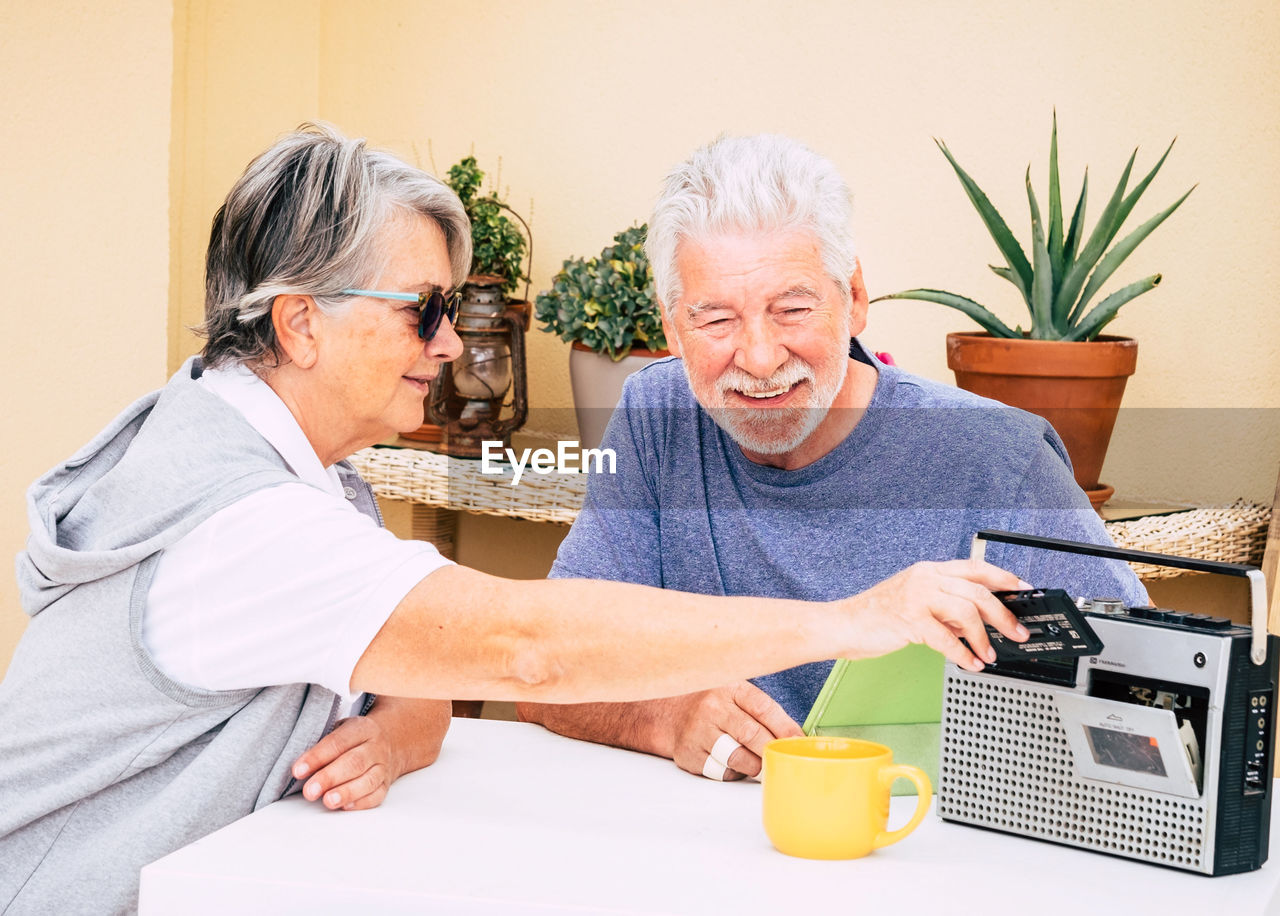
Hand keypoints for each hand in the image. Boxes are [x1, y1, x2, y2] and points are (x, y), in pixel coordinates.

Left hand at [291, 713, 413, 810]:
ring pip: (368, 780)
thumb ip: (323, 744)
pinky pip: (377, 795)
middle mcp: (375, 747)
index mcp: (362, 728)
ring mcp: (383, 767)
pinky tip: (346, 806)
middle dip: (330, 777)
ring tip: (328, 801)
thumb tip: (299, 767)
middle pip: (354, 762)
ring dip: (347, 792)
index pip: (338, 742)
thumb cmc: (355, 738)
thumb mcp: (341, 729)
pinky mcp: (386, 785)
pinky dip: (362, 802)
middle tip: (310, 791)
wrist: (392, 739)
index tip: (298, 771)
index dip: (317, 757)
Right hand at [663, 682, 802, 779]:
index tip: (800, 742)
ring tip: (759, 762)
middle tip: (782, 758)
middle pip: (751, 734)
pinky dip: (733, 772)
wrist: (669, 715)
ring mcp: (698, 731)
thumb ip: (762, 711)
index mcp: (730, 689)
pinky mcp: (689, 754)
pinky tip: (732, 762)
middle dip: (771, 750)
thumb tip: (797, 737)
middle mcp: (712, 707)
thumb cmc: (714, 707)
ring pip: (737, 757)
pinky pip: (721, 771)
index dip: (785, 727)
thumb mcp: (735, 695)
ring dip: (755, 765)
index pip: (763, 708)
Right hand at [843, 558, 1029, 671]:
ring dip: (984, 637)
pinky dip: (963, 653)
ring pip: (966, 611)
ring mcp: (917, 596)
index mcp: (929, 571)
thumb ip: (945, 608)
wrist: (843, 624)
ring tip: (989, 654)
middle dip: (1004, 614)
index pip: (975, 568)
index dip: (1004, 578)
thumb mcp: (915, 603)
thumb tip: (976, 622)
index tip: (1023, 590)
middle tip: (1017, 633)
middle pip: (978, 590)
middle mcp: (925, 578)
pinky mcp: (909, 618)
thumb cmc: (876, 616)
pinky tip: (970, 663)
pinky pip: (946, 638)